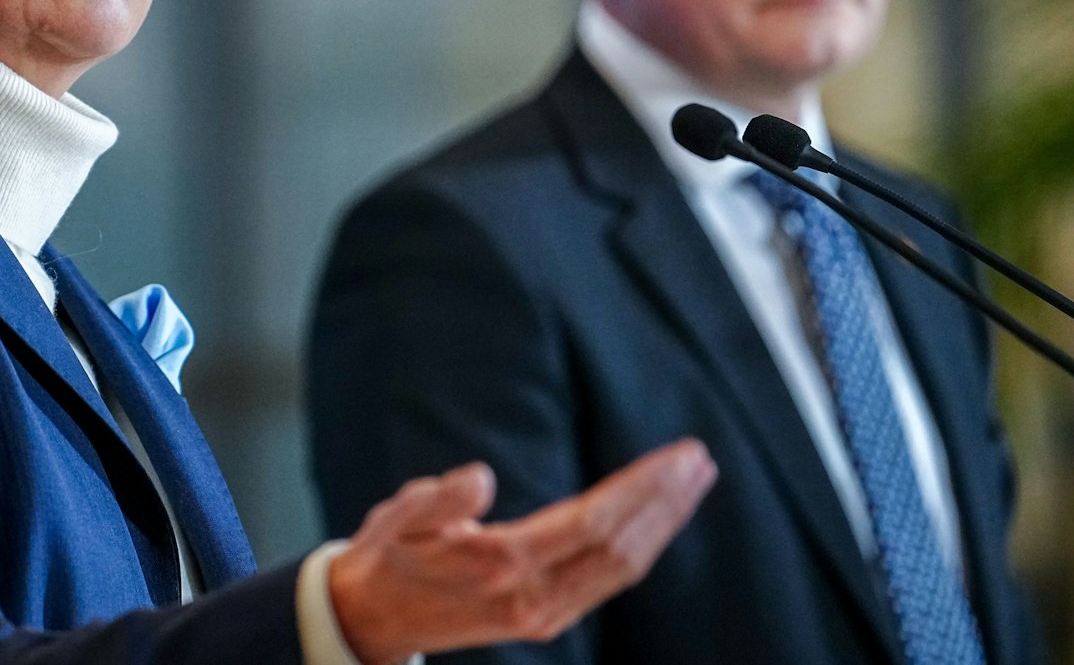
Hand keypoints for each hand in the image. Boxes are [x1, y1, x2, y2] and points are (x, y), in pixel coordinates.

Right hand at [326, 439, 716, 664]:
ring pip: (621, 569)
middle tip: (699, 459)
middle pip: (619, 548)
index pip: (592, 523)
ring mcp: (543, 614)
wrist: (374, 619)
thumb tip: (480, 477)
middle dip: (665, 502)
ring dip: (662, 524)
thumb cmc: (390, 555)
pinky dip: (643, 546)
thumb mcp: (396, 519)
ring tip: (692, 483)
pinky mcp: (546, 618)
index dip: (642, 489)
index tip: (677, 455)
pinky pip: (608, 580)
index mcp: (500, 565)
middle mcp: (531, 597)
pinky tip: (656, 521)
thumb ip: (437, 498)